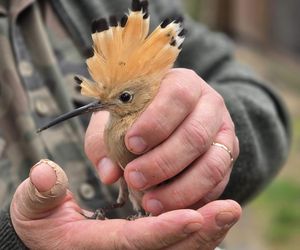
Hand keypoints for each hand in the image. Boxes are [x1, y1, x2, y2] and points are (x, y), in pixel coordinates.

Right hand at [10, 160, 240, 248]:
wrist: (48, 228)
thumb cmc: (41, 215)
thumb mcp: (33, 203)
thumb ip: (40, 192)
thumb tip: (44, 175)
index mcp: (93, 246)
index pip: (135, 241)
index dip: (164, 230)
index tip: (194, 215)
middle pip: (166, 249)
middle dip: (200, 233)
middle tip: (229, 210)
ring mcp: (134, 248)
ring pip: (176, 247)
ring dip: (205, 230)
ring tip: (229, 209)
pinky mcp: (142, 241)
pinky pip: (174, 240)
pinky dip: (197, 229)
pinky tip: (213, 209)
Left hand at [85, 68, 238, 214]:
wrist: (176, 117)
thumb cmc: (140, 115)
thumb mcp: (118, 117)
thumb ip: (106, 141)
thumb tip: (109, 174)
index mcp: (184, 83)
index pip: (178, 96)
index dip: (156, 123)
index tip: (131, 145)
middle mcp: (210, 105)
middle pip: (195, 135)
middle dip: (162, 162)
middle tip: (134, 179)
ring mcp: (224, 132)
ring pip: (212, 164)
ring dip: (180, 189)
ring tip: (150, 203)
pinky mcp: (228, 158)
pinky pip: (218, 183)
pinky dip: (194, 199)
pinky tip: (170, 206)